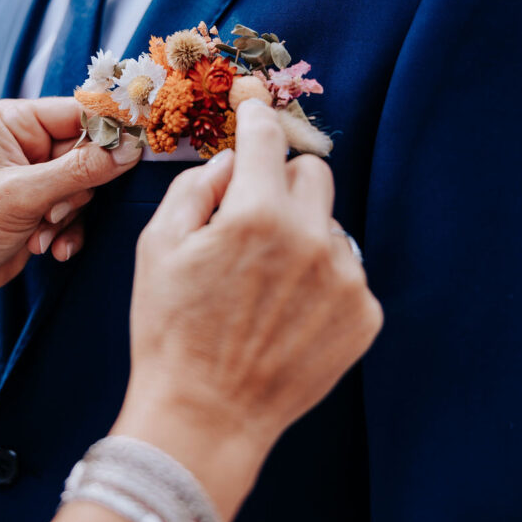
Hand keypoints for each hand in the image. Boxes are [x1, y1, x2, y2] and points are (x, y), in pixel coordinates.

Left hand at [0, 97, 141, 346]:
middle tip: (54, 211)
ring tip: (42, 232)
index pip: (80, 113)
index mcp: (17, 122)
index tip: (136, 149)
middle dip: (77, 189)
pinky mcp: (44, 204)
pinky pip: (78, 209)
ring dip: (69, 214)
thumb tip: (131, 149)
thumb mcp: (24, 194)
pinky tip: (50, 248)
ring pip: (87, 185)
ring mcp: (38, 174)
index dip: (109, 133)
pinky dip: (68, 230)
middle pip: (89, 152)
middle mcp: (30, 142)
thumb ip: (82, 170)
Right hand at [114, 99, 382, 521]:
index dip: (255, 116)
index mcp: (256, 214)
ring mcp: (345, 279)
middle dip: (280, 181)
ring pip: (328, 224)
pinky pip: (345, 269)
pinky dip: (319, 277)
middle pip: (312, 172)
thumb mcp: (157, 246)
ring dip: (300, 234)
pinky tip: (287, 310)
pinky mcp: (364, 315)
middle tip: (251, 214)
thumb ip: (196, 186)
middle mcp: (311, 239)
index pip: (266, 139)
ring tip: (265, 282)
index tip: (253, 104)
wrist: (206, 416)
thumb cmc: (171, 330)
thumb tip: (229, 161)